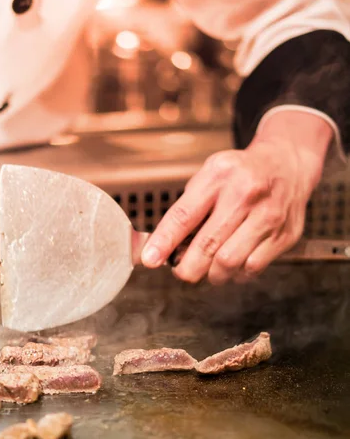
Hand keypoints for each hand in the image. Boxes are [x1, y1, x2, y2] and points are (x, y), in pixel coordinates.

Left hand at [141, 111, 332, 283]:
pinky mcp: (285, 235)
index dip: (164, 242)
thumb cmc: (239, 174)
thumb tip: (160, 249)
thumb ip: (185, 210)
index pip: (184, 215)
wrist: (288, 164)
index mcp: (219, 175)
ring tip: (207, 266)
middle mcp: (246, 193)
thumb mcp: (208, 178)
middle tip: (180, 270)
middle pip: (208, 246)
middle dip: (187, 268)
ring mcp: (270, 215)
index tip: (149, 259)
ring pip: (229, 263)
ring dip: (211, 274)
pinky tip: (232, 263)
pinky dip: (236, 274)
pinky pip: (252, 268)